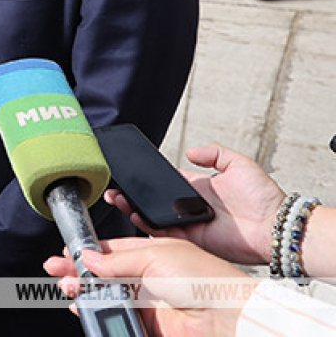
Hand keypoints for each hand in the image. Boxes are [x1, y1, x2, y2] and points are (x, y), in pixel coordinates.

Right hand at [45, 237, 246, 336]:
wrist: (227, 317)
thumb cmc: (204, 280)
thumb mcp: (155, 256)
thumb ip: (117, 259)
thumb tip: (89, 257)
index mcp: (154, 252)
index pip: (113, 249)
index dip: (89, 250)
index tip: (67, 251)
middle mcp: (150, 276)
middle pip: (105, 273)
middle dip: (79, 270)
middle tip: (56, 270)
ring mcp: (149, 301)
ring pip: (107, 296)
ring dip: (84, 291)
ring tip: (68, 289)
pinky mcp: (149, 324)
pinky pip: (117, 318)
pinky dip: (98, 313)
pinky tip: (84, 307)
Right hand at [106, 144, 283, 265]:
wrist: (274, 226)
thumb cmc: (263, 197)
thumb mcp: (239, 164)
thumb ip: (214, 153)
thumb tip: (190, 150)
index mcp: (198, 188)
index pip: (165, 182)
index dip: (147, 179)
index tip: (130, 172)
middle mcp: (189, 207)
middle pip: (152, 201)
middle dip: (132, 195)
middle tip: (115, 189)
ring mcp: (188, 224)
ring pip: (153, 217)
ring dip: (133, 209)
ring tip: (118, 200)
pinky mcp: (191, 239)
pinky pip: (164, 233)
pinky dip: (147, 226)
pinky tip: (135, 215)